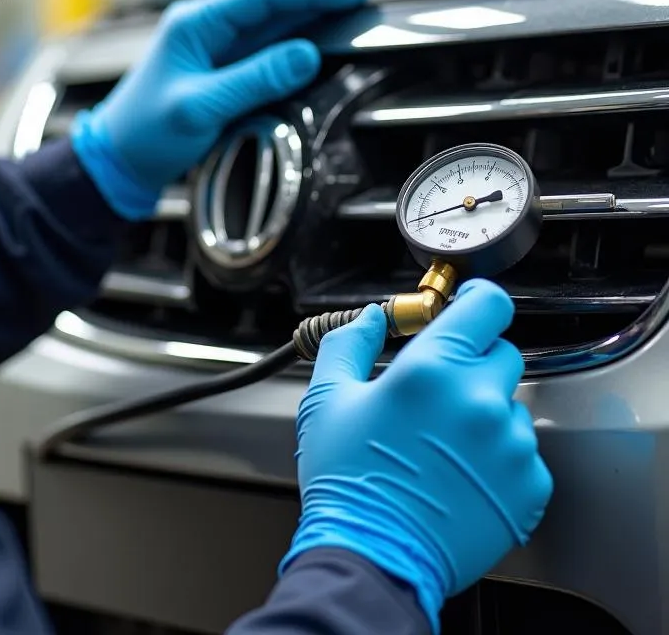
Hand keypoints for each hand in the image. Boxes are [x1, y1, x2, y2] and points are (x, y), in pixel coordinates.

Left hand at [70, 0, 371, 218]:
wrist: (119, 160)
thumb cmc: (145, 132)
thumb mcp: (201, 106)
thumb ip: (254, 79)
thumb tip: (306, 55)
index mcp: (195, 24)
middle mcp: (206, 29)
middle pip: (272, 7)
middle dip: (318, 2)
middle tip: (363, 1)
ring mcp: (215, 51)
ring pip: (271, 29)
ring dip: (309, 23)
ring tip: (351, 20)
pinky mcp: (221, 74)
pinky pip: (265, 55)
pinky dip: (293, 51)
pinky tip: (318, 52)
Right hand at [281, 280, 552, 632]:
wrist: (374, 555)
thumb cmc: (348, 479)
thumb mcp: (327, 398)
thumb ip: (349, 342)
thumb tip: (369, 318)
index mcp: (432, 369)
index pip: (488, 305)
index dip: (477, 300)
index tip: (467, 308)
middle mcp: (480, 400)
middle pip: (502, 352)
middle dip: (472, 362)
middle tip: (436, 393)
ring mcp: (510, 445)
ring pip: (511, 405)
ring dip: (485, 412)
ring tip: (443, 444)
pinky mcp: (529, 487)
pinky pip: (524, 452)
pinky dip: (499, 457)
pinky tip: (460, 473)